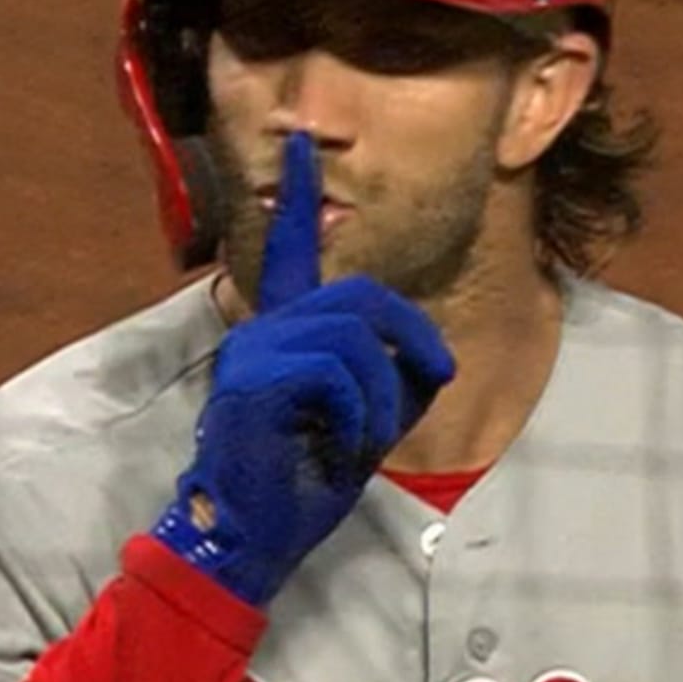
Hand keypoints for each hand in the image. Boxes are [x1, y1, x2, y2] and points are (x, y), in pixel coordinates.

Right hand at [149, 131, 454, 607]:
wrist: (249, 534)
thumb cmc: (301, 479)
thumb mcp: (364, 419)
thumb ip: (389, 375)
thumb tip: (427, 358)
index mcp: (282, 332)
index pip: (291, 253)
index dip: (297, 199)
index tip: (300, 147)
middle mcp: (262, 330)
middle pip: (358, 295)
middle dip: (410, 337)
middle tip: (433, 378)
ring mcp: (254, 351)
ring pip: (353, 336)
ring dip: (384, 395)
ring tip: (368, 437)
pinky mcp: (254, 381)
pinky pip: (335, 373)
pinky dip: (358, 416)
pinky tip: (339, 447)